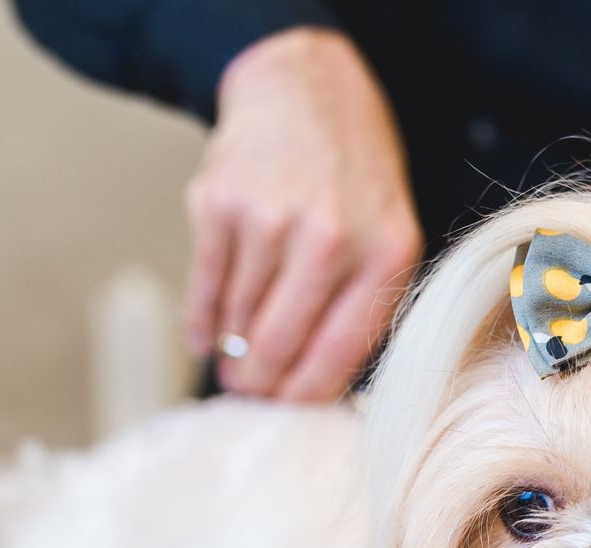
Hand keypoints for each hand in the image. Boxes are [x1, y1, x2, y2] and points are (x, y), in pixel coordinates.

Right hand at [183, 28, 422, 402]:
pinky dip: (203, 322)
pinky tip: (206, 337)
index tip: (288, 414)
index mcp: (384, 254)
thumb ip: (362, 308)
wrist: (304, 91)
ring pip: (241, 323)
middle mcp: (330, 238)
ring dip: (235, 352)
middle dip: (261, 386)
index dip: (305, 396)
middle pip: (281, 347)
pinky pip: (205, 290)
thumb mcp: (387, 235)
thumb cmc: (351, 178)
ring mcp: (270, 220)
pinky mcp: (219, 205)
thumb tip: (320, 390)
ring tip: (236, 362)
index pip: (339, 354)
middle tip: (251, 397)